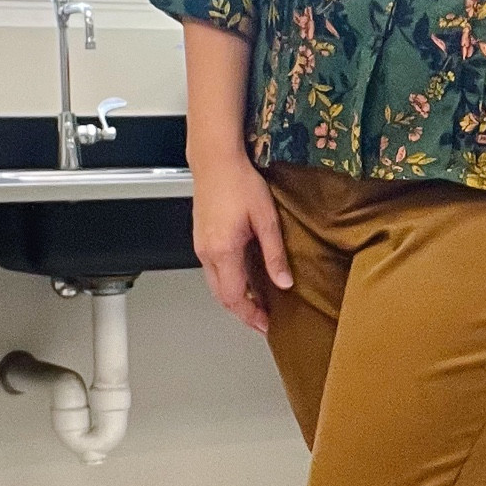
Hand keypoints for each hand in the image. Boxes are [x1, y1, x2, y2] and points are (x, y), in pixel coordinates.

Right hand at [189, 152, 292, 330]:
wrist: (216, 160)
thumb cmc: (240, 182)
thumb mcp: (266, 219)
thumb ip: (275, 254)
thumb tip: (284, 282)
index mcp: (223, 251)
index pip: (235, 297)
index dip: (251, 316)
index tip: (266, 325)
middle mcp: (207, 253)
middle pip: (222, 296)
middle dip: (243, 312)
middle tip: (263, 320)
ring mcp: (201, 246)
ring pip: (215, 285)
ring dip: (235, 298)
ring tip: (257, 303)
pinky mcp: (201, 238)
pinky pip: (212, 271)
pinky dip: (228, 282)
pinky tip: (243, 278)